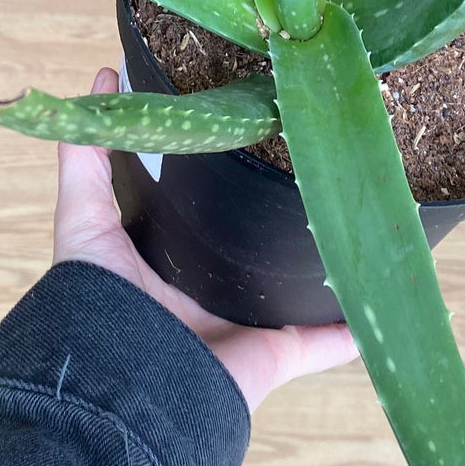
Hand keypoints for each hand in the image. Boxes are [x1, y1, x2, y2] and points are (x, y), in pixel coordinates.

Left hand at [53, 69, 357, 413]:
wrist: (123, 386)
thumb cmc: (98, 300)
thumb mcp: (83, 216)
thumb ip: (85, 156)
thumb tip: (101, 79)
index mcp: (167, 262)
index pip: (202, 210)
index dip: (224, 176)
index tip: (259, 130)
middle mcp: (206, 294)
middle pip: (253, 251)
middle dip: (280, 221)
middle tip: (319, 171)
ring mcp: (245, 327)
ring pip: (294, 293)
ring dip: (325, 268)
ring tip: (359, 222)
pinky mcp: (275, 356)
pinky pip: (325, 343)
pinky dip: (354, 330)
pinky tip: (382, 298)